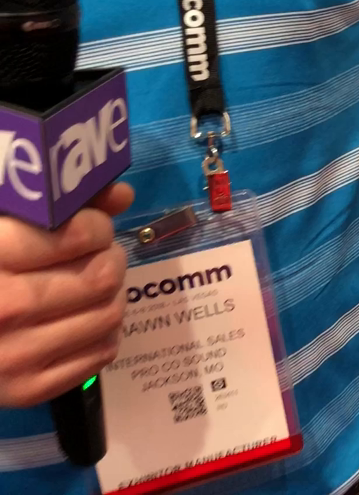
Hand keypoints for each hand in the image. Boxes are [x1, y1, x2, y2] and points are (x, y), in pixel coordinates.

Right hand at [0, 183, 133, 407]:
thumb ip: (53, 205)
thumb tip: (120, 195)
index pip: (79, 235)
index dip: (95, 225)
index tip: (90, 226)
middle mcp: (4, 308)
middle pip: (101, 276)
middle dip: (109, 257)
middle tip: (99, 254)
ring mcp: (15, 355)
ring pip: (109, 314)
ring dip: (112, 294)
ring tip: (92, 283)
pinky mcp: (26, 390)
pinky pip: (102, 353)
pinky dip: (104, 331)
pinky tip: (82, 318)